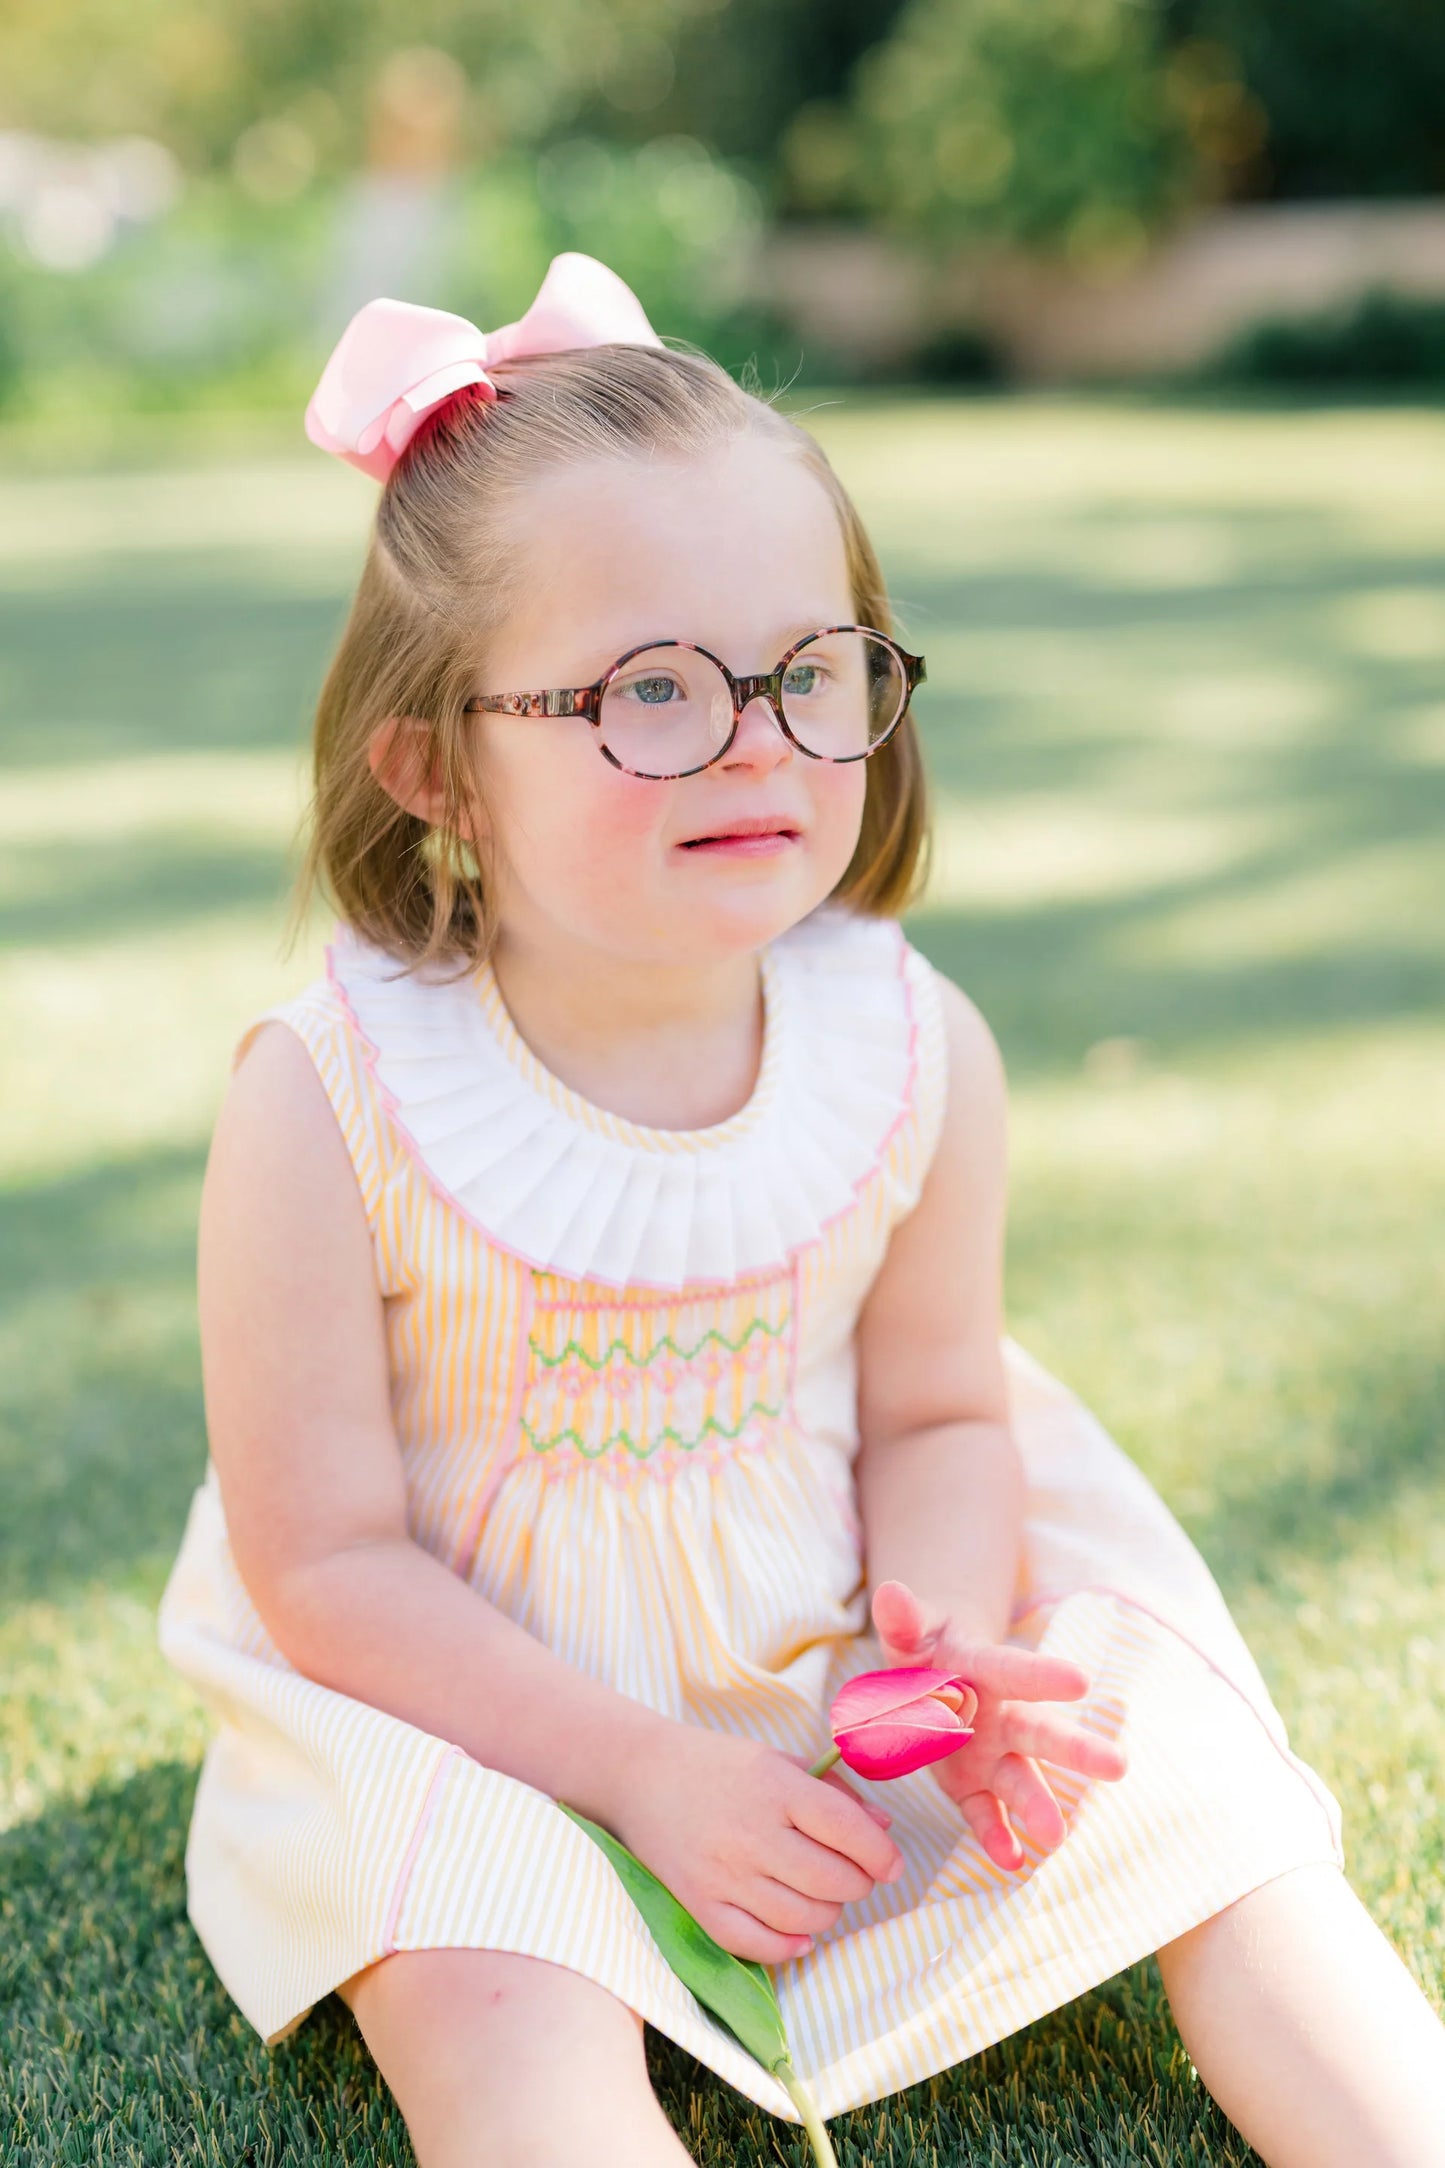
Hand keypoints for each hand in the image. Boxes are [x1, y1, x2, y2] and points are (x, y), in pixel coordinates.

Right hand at [605, 1718, 906, 1965]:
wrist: (639, 1775)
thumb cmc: (719, 1766)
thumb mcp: (779, 1761)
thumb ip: (834, 1794)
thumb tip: (883, 1830)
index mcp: (775, 1786)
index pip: (847, 1830)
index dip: (881, 1854)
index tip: (891, 1864)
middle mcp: (750, 1832)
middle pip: (831, 1880)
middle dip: (858, 1884)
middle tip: (854, 1876)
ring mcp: (722, 1873)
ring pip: (802, 1918)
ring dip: (827, 1914)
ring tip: (822, 1896)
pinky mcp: (698, 1904)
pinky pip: (756, 1945)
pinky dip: (788, 1948)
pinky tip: (798, 1935)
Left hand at [871, 1578, 1128, 1870]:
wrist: (931, 1678)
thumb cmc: (925, 1647)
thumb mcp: (910, 1631)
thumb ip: (903, 1619)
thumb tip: (891, 1592)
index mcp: (984, 1670)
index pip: (1013, 1670)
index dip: (1042, 1675)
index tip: (1082, 1681)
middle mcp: (1000, 1715)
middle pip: (1040, 1732)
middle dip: (1076, 1750)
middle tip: (1118, 1766)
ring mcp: (990, 1754)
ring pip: (1020, 1780)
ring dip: (1036, 1807)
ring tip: (1056, 1837)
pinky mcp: (971, 1786)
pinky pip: (984, 1814)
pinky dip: (995, 1836)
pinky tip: (1010, 1861)